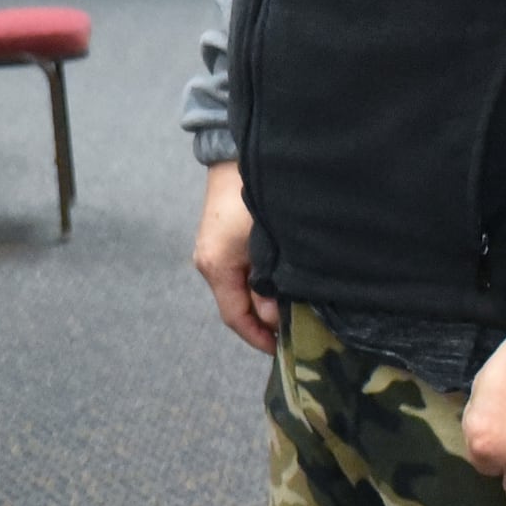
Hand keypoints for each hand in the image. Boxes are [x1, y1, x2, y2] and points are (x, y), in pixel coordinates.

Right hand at [192, 161, 276, 351]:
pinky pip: (240, 273)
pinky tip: (279, 281)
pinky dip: (259, 283)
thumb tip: (277, 314)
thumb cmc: (253, 196)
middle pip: (237, 305)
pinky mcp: (221, 241)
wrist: (235, 156)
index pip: (236, 317)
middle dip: (265, 320)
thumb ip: (272, 283)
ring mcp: (212, 252)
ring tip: (292, 305)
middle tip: (297, 327)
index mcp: (216, 267)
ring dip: (264, 300)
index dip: (259, 338)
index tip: (282, 349)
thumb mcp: (267, 244)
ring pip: (240, 289)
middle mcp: (208, 263)